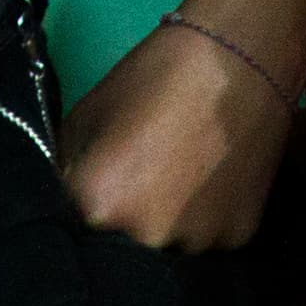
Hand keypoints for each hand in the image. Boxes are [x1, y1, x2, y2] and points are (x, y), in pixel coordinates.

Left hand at [61, 12, 303, 250]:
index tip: (98, 186)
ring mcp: (197, 241)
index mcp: (99, 205)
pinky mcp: (238, 238)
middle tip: (144, 178)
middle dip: (125, 221)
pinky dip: (205, 219)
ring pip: (169, 246)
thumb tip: (67, 200)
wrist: (238, 60)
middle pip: (124, 246)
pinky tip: (212, 182)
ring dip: (168, 224)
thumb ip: (68, 168)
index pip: (75, 228)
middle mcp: (147, 235)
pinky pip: (208, 238)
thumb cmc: (153, 79)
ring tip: (182, 178)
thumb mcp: (86, 116)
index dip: (84, 208)